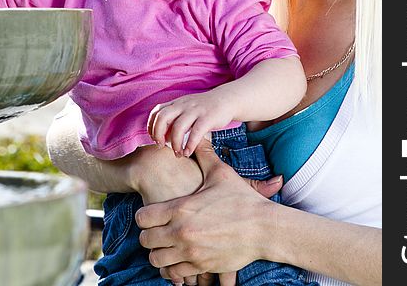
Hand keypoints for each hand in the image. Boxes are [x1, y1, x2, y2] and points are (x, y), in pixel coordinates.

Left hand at [136, 138, 280, 281]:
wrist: (264, 229)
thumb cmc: (242, 200)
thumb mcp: (220, 173)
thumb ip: (204, 154)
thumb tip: (199, 134)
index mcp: (181, 209)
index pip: (142, 218)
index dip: (144, 215)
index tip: (152, 213)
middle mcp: (181, 233)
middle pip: (145, 240)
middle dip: (149, 234)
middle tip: (158, 228)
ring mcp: (190, 252)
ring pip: (156, 260)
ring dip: (159, 252)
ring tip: (167, 244)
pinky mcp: (201, 267)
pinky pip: (174, 274)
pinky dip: (172, 268)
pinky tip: (179, 258)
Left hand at [147, 93, 232, 156]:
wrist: (227, 100)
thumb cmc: (204, 109)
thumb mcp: (187, 108)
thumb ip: (175, 119)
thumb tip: (163, 138)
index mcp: (177, 103)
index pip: (157, 111)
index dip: (152, 126)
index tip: (154, 138)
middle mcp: (184, 105)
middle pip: (163, 117)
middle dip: (158, 134)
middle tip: (161, 146)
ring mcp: (196, 110)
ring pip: (178, 127)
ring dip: (175, 143)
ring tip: (178, 154)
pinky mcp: (208, 117)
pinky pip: (196, 132)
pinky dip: (190, 145)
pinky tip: (188, 152)